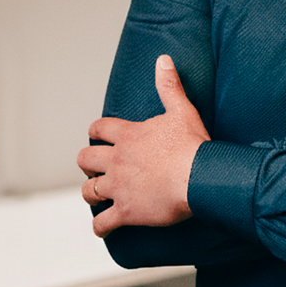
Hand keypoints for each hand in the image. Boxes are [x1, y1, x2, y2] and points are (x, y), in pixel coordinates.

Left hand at [77, 55, 209, 236]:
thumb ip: (169, 85)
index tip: (98, 136)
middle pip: (85, 159)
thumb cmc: (193, 145)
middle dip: (87, 163)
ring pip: (89, 191)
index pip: (99, 129)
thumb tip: (163, 60)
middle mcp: (117, 160)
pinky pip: (102, 223)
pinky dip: (100, 226)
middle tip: (95, 167)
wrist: (200, 177)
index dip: (95, 132)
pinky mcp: (126, 211)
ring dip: (91, 192)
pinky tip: (104, 226)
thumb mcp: (182, 110)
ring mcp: (119, 187)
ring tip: (97, 194)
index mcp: (128, 136)